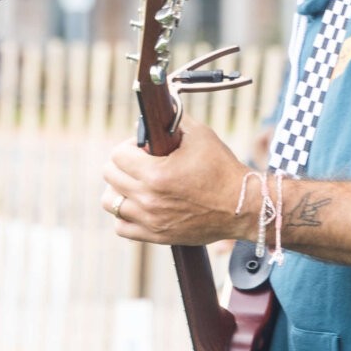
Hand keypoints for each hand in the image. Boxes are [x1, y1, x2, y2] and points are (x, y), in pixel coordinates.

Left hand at [102, 120, 252, 247]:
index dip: (129, 146)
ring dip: (118, 189)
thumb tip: (154, 114)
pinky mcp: (156, 235)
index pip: (117, 155)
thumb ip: (173, 121)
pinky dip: (124, 216)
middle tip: (139, 162)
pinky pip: (121, 227)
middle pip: (109, 176)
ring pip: (110, 203)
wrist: (241, 206)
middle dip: (122, 163)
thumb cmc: (222, 169)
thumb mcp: (200, 135)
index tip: (143, 147)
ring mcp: (150, 220)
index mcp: (156, 174)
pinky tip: (139, 205)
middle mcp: (148, 199)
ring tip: (134, 184)